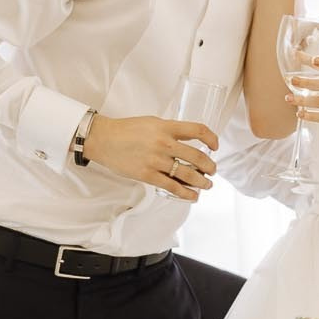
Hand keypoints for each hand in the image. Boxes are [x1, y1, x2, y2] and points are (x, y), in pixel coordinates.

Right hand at [83, 116, 218, 200]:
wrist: (103, 139)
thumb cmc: (126, 130)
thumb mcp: (152, 122)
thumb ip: (169, 130)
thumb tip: (187, 140)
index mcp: (166, 127)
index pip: (198, 130)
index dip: (212, 138)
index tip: (215, 145)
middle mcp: (164, 143)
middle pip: (197, 157)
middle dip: (210, 166)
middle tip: (213, 170)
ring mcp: (156, 161)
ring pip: (188, 174)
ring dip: (202, 182)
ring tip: (207, 184)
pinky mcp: (147, 175)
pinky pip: (172, 187)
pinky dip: (186, 193)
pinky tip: (193, 195)